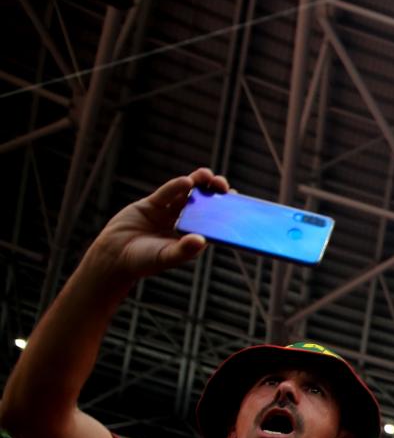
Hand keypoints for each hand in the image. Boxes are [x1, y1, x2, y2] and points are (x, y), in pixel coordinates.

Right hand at [85, 169, 229, 282]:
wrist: (113, 256)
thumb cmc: (144, 261)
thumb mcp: (166, 257)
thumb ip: (183, 250)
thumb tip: (200, 241)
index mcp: (192, 236)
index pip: (213, 220)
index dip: (225, 210)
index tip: (237, 200)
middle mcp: (183, 222)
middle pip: (203, 203)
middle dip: (214, 193)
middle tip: (223, 185)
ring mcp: (167, 212)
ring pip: (186, 194)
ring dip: (198, 184)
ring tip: (207, 176)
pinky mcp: (151, 204)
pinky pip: (166, 193)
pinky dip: (175, 187)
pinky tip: (186, 182)